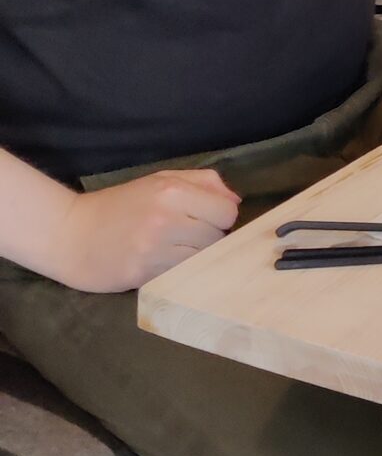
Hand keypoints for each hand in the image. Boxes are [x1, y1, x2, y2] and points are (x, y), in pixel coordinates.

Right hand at [52, 171, 239, 291]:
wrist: (70, 234)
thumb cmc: (119, 205)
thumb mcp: (159, 180)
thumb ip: (203, 183)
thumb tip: (236, 200)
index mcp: (172, 191)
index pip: (227, 211)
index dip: (221, 217)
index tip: (207, 220)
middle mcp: (166, 218)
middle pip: (218, 237)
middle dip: (210, 238)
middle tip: (188, 237)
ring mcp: (154, 249)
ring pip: (202, 259)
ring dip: (195, 257)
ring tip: (175, 250)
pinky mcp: (144, 274)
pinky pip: (181, 275)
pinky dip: (179, 271)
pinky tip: (162, 263)